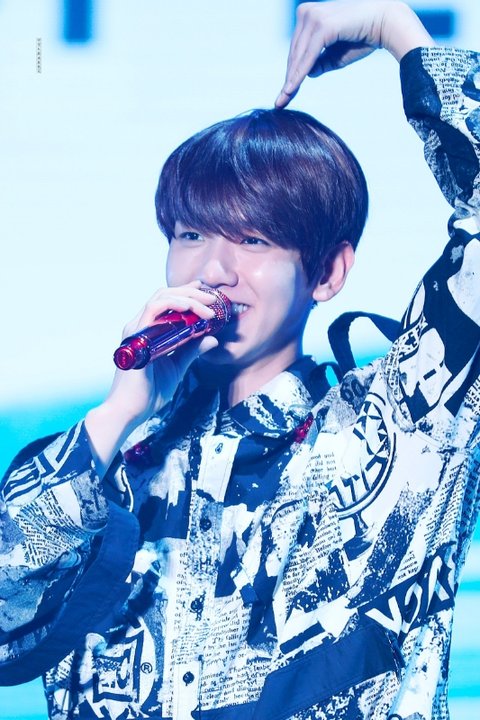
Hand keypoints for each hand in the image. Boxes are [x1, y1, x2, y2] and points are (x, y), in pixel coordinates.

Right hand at [85, 282, 217, 474]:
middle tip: (213, 298)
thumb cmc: (149, 393)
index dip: (186, 293)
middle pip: (164, 295)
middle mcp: (139, 326)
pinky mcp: (136, 336)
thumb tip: (212, 339)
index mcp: (147, 332)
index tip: (206, 292)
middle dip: (191, 292)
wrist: (131, 411)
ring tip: (208, 306)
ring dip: (187, 297)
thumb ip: (192, 351)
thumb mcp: (177, 367)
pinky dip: (174, 304)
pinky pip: (155, 310)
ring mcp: (136, 330)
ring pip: (161, 297)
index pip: (166, 302)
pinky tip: (191, 308)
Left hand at [275, 0, 434, 107]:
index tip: (283, 95)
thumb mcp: (336, 55)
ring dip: (291, 80)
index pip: (296, 50)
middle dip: (289, 79)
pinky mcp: (322, 26)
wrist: (386, 22)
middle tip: (280, 103)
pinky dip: (299, 74)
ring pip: (298, 57)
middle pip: (294, 54)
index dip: (291, 73)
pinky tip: (291, 90)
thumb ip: (320, 62)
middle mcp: (307, 13)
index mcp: (309, 16)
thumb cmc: (364, 37)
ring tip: (283, 101)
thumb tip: (307, 73)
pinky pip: (308, 56)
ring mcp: (313, 17)